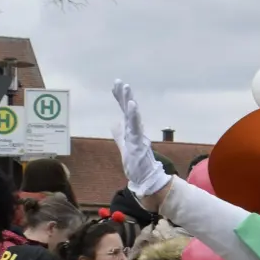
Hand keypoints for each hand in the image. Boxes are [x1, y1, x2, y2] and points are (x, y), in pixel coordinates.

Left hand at [112, 81, 173, 200]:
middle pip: (129, 109)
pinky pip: (136, 126)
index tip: (116, 84)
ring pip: (133, 115)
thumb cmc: (136, 163)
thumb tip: (115, 123)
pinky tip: (132, 105)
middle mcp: (136, 130)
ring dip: (129, 100)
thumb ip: (120, 134)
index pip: (125, 111)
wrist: (145, 178)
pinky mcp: (139, 142)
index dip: (120, 98)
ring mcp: (138, 135)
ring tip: (126, 87)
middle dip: (124, 95)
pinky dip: (134, 115)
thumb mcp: (124, 145)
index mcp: (131, 130)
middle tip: (119, 81)